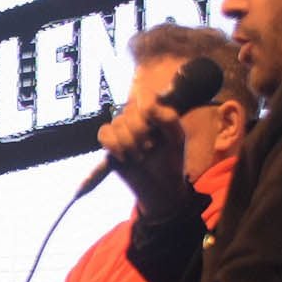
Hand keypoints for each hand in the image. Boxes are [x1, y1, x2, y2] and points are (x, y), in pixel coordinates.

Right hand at [97, 101, 188, 216]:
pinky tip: (123, 158)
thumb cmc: (172, 160)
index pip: (144, 95)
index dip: (144, 104)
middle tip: (150, 148)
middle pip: (128, 113)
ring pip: (116, 125)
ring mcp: (122, 129)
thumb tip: (148, 105)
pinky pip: (104, 134)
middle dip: (139, 134)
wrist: (161, 186)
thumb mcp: (177, 138)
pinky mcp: (110, 143)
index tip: (152, 119)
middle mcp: (137, 117)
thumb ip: (168, 118)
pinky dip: (113, 146)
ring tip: (139, 156)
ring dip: (128, 145)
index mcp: (154, 111)